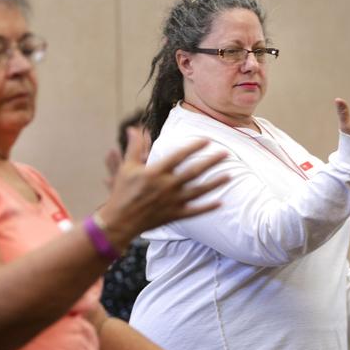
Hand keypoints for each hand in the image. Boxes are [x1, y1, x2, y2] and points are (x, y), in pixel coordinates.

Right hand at [99, 128, 229, 243]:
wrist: (120, 221)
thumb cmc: (122, 192)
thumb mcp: (127, 167)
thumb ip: (134, 147)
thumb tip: (133, 128)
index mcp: (156, 172)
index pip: (179, 156)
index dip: (194, 147)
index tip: (207, 140)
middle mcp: (167, 186)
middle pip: (194, 172)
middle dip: (211, 162)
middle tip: (226, 153)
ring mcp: (173, 202)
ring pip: (199, 191)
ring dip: (215, 183)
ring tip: (229, 176)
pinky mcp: (175, 215)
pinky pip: (195, 211)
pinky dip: (208, 207)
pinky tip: (221, 202)